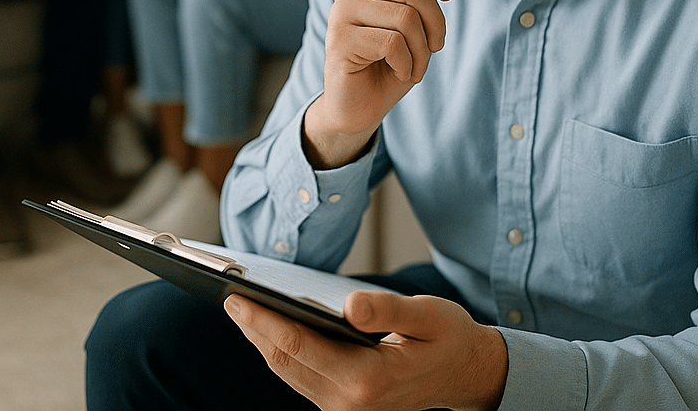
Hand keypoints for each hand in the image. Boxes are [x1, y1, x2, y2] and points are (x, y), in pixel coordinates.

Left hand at [224, 288, 506, 410]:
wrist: (468, 376)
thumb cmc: (448, 339)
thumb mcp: (428, 315)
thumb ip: (388, 310)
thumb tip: (350, 305)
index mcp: (367, 379)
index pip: (299, 346)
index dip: (264, 321)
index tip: (237, 297)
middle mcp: (350, 402)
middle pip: (286, 363)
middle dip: (255, 330)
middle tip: (228, 297)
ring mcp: (345, 410)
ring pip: (290, 374)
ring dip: (264, 343)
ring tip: (242, 310)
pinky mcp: (345, 406)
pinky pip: (303, 378)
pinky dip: (283, 353)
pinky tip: (273, 329)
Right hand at [304, 0, 452, 168]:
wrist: (362, 104)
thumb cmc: (391, 59)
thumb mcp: (418, 18)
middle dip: (437, 22)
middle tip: (435, 45)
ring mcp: (341, 12)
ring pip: (407, 18)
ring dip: (422, 51)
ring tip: (415, 65)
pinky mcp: (339, 40)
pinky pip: (393, 44)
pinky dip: (408, 64)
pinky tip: (398, 71)